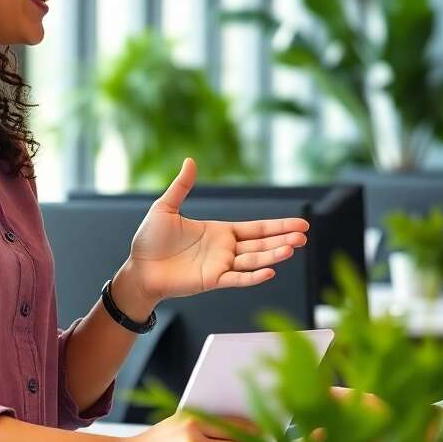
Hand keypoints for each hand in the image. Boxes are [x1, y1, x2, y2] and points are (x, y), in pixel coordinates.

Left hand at [121, 158, 309, 305]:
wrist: (138, 268)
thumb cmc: (150, 240)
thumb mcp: (166, 208)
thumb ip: (182, 186)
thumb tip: (190, 160)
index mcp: (220, 231)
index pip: (256, 228)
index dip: (278, 226)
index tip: (300, 224)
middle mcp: (225, 249)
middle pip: (261, 244)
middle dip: (283, 239)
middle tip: (304, 236)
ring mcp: (221, 265)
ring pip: (254, 260)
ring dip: (273, 255)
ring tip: (293, 248)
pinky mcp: (212, 280)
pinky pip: (237, 278)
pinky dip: (254, 276)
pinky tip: (270, 270)